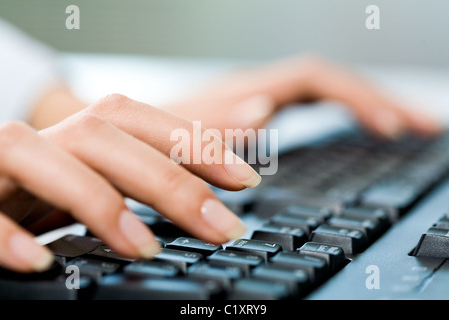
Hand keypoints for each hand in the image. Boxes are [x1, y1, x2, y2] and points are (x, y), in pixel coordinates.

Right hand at [0, 94, 260, 272]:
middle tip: (223, 227)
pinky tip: (40, 262)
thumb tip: (207, 204)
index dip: (194, 142)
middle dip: (170, 179)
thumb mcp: (95, 182)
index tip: (245, 180)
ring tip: (145, 248)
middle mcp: (44, 139)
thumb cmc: (38, 195)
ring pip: (38, 153)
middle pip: (104, 134)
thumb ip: (139, 181)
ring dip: (98, 200)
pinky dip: (7, 235)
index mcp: (80, 136)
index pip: (141, 121)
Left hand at [164, 54, 441, 138]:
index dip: (358, 98)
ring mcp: (259, 101)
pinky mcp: (256, 115)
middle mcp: (258, 90)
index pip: (318, 80)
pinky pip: (311, 108)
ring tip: (404, 126)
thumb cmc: (150, 141)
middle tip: (424, 124)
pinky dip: (342, 117)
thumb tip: (262, 109)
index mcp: (247, 92)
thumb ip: (216, 127)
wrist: (128, 138)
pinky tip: (355, 130)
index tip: (392, 128)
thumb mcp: (179, 141)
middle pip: (333, 82)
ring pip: (325, 93)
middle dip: (381, 100)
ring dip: (368, 107)